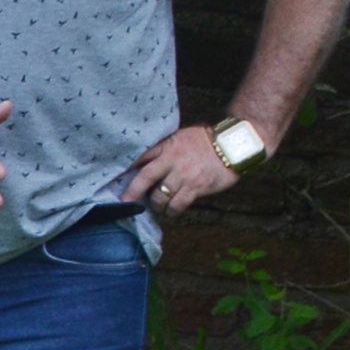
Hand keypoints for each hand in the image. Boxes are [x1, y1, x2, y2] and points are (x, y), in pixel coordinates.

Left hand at [120, 123, 243, 214]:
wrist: (234, 145)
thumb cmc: (207, 141)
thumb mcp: (182, 137)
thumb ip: (165, 148)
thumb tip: (146, 163)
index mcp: (168, 145)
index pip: (142, 156)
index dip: (127, 167)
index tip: (114, 177)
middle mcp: (173, 159)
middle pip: (145, 177)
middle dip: (133, 191)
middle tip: (125, 201)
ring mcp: (184, 174)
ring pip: (161, 196)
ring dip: (156, 205)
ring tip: (157, 207)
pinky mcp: (196, 186)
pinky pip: (177, 205)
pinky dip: (172, 211)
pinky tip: (171, 212)